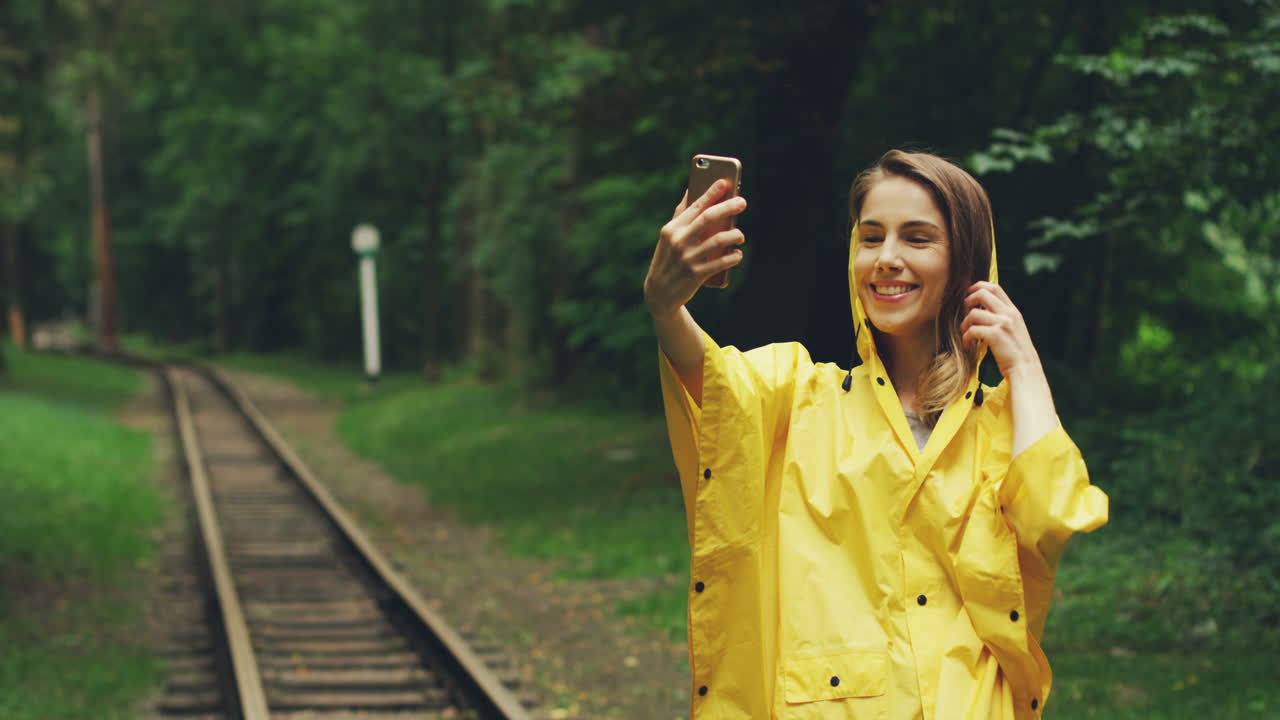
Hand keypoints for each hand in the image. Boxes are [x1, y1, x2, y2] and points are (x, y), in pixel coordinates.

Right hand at [643, 179, 746, 316]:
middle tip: (742, 202)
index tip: (725, 182)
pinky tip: (737, 254)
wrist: (659, 292)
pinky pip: (722, 262)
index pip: (695, 206)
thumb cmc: (668, 258)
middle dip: (728, 207)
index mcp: (672, 229)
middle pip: (709, 218)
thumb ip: (680, 214)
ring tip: (740, 235)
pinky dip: (733, 257)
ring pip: (719, 240)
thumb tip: (691, 189)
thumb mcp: (668, 236)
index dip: (711, 193)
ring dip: (735, 235)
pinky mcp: (696, 275)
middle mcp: (679, 241)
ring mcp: (688, 258)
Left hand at [960, 281, 1044, 382]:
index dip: (978, 287)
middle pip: (982, 293)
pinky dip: (966, 338)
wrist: (1025, 369)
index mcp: (1013, 311)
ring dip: (964, 324)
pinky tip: (968, 345)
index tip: (968, 295)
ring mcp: (1003, 323)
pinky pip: (972, 330)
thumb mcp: (1014, 329)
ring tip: (966, 335)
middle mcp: (1009, 314)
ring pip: (973, 313)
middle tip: (964, 314)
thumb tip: (982, 310)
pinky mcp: (995, 335)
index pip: (995, 287)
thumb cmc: (1016, 352)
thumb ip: (1002, 317)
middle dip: (967, 301)